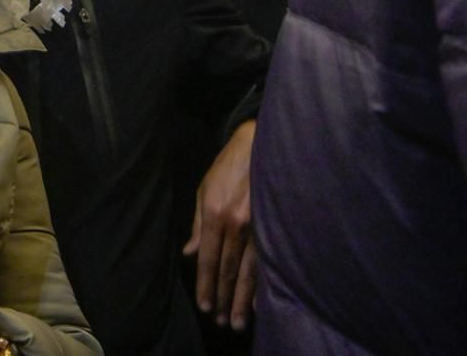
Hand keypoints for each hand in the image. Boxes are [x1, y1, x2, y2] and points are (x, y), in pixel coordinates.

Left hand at [184, 119, 257, 330]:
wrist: (260, 144)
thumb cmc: (228, 165)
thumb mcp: (205, 189)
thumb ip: (198, 224)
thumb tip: (191, 254)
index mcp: (215, 214)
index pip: (208, 259)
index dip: (206, 285)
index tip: (205, 306)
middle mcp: (236, 224)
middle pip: (228, 270)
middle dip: (223, 298)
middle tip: (221, 321)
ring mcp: (258, 225)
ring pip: (249, 271)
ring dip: (242, 299)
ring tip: (237, 321)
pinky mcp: (275, 224)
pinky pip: (269, 260)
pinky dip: (264, 284)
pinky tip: (261, 302)